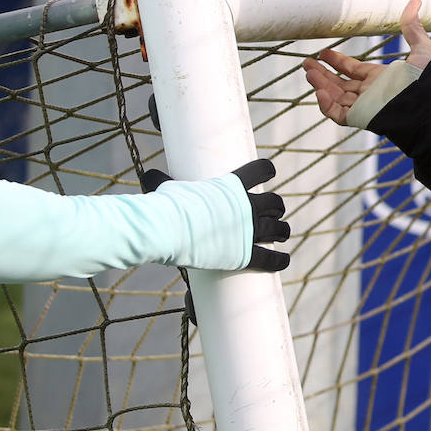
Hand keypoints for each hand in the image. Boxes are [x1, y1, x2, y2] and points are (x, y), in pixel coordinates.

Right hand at [142, 158, 291, 271]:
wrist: (168, 229)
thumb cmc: (165, 207)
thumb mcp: (167, 188)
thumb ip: (163, 182)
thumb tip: (147, 175)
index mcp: (232, 185)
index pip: (261, 169)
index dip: (266, 170)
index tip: (269, 172)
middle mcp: (247, 205)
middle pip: (275, 202)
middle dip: (276, 207)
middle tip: (272, 212)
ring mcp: (249, 229)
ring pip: (279, 228)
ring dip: (282, 230)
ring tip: (282, 234)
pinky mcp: (245, 254)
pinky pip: (271, 258)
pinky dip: (279, 260)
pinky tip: (283, 261)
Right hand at [301, 0, 430, 124]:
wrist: (430, 103)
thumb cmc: (429, 79)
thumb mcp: (421, 48)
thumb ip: (412, 27)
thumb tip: (414, 1)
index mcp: (381, 79)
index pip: (353, 71)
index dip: (337, 61)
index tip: (323, 53)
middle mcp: (371, 93)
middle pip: (340, 85)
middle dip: (322, 74)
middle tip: (306, 64)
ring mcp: (365, 107)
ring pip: (335, 98)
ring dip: (321, 85)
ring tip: (309, 72)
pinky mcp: (362, 118)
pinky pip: (338, 115)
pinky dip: (327, 105)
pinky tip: (319, 91)